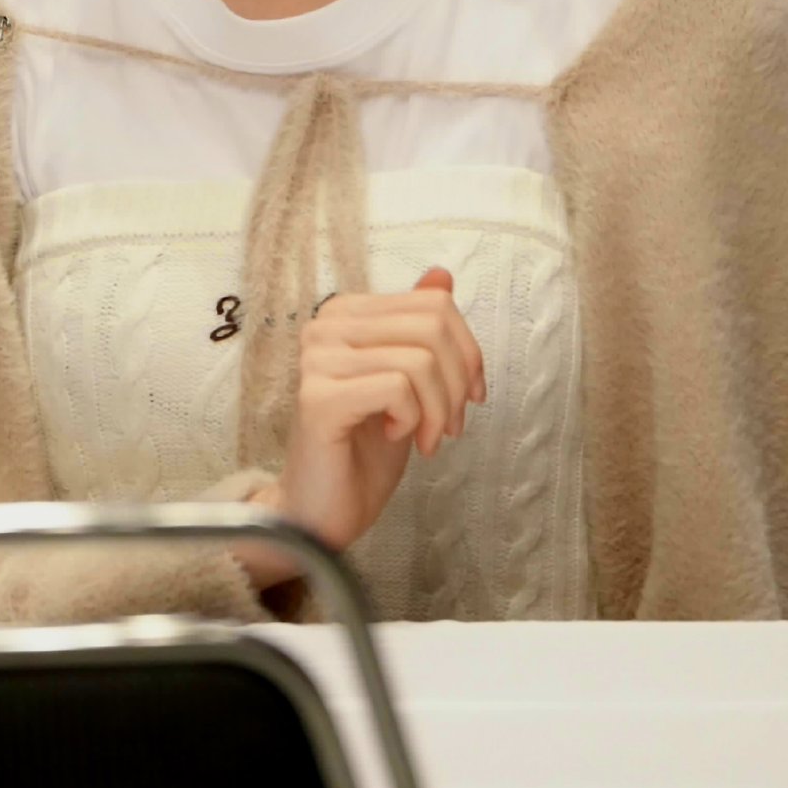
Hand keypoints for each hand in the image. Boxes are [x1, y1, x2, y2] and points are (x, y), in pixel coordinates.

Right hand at [251, 265, 485, 574]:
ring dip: (439, 410)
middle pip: (431, 325)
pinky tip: (396, 436)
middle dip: (458, 383)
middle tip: (450, 425)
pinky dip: (413, 418)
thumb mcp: (408, 383)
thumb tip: (441, 275)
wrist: (322, 512)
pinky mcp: (319, 396)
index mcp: (346, 313)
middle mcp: (326, 326)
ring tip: (428, 439)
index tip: (470, 396)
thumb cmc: (363, 451)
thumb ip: (418, 329)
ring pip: (419, 359)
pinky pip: (396, 387)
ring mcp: (318, 359)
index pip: (433, 302)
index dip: (468, 351)